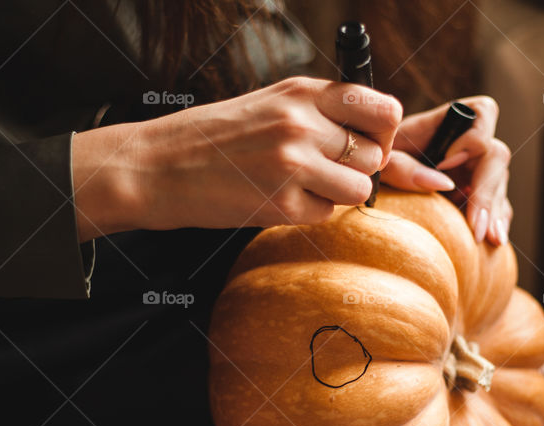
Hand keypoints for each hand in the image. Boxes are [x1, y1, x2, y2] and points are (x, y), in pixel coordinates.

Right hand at [72, 77, 401, 240]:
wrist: (158, 167)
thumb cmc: (216, 138)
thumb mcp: (272, 104)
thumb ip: (322, 112)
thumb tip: (376, 134)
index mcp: (303, 92)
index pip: (383, 108)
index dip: (384, 132)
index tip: (368, 143)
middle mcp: (303, 123)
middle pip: (376, 154)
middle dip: (359, 168)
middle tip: (327, 171)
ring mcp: (294, 165)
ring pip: (359, 188)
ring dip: (338, 194)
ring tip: (304, 186)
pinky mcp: (283, 205)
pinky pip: (327, 215)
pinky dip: (310, 213)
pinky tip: (278, 199)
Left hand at [381, 96, 511, 245]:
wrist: (369, 183)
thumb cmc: (374, 164)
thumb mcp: (380, 163)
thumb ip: (403, 168)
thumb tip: (442, 183)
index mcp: (446, 122)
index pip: (482, 112)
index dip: (472, 137)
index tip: (445, 164)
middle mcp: (467, 143)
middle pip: (497, 155)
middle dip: (487, 190)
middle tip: (475, 225)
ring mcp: (476, 169)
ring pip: (500, 183)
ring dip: (495, 212)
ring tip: (490, 239)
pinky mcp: (477, 194)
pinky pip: (499, 205)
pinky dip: (497, 222)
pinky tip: (493, 241)